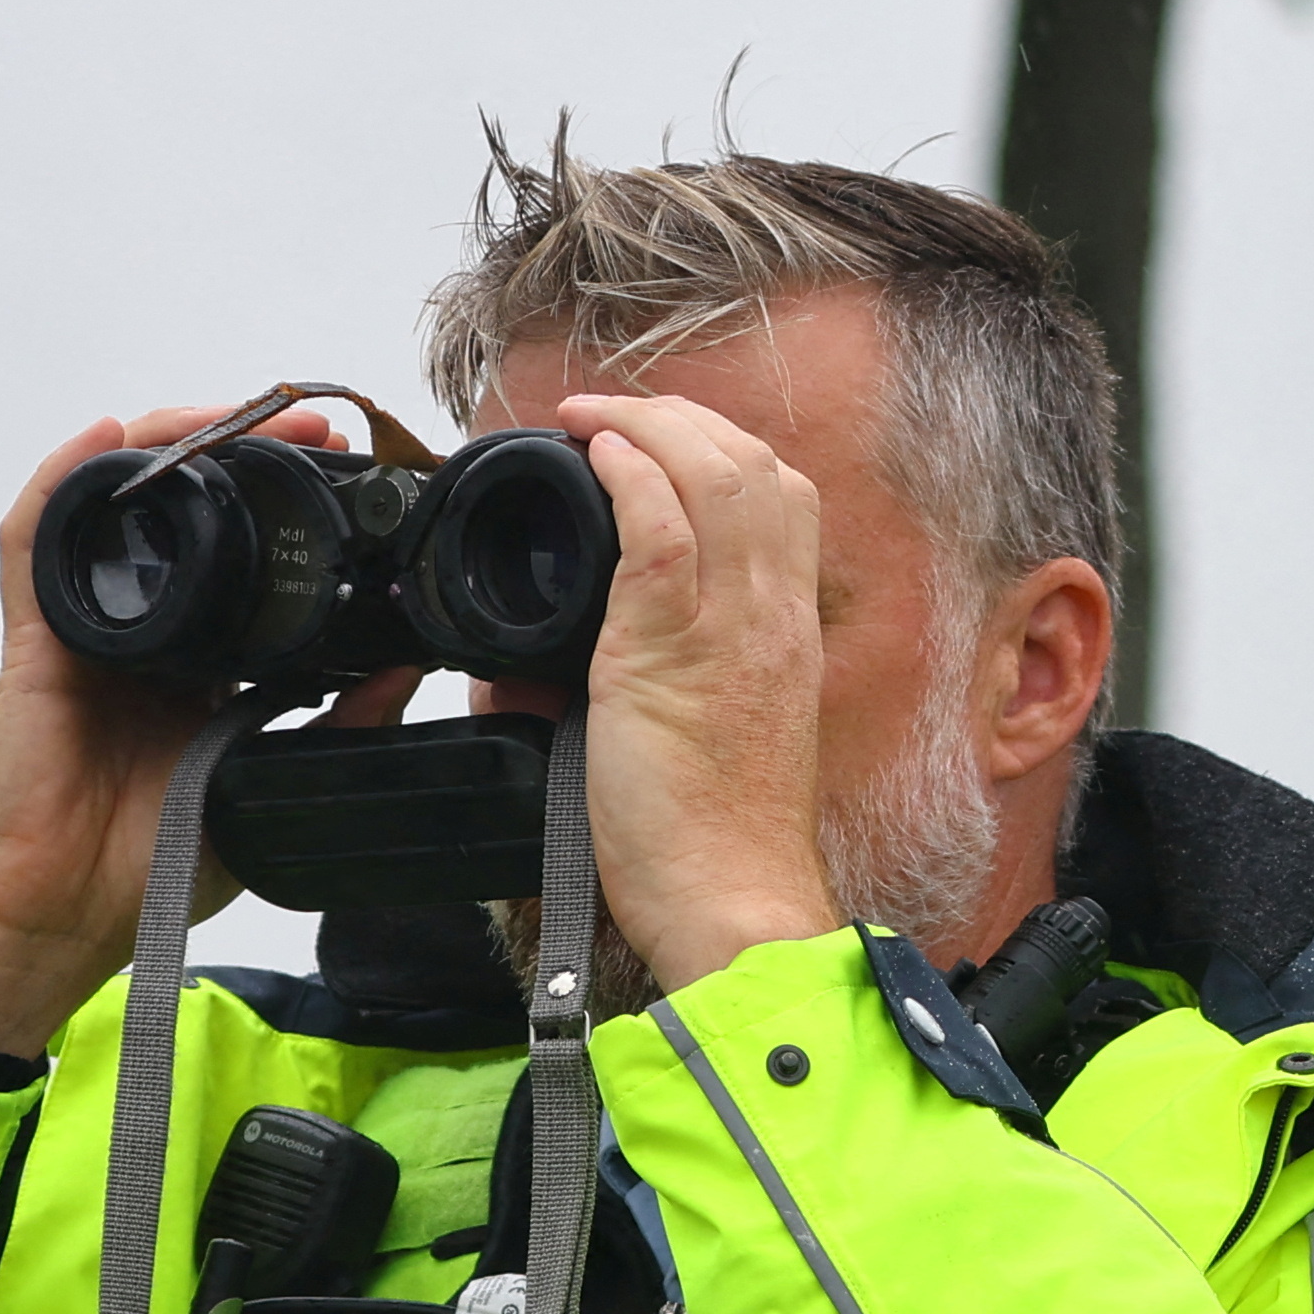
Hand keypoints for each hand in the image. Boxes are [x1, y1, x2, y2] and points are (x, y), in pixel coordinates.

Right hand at [0, 404, 416, 1063]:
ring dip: (167, 445)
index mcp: (202, 660)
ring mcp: (87, 626)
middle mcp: (146, 630)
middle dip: (241, 452)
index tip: (350, 467)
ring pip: (115, 502)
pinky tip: (106, 438)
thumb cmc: (152, 863)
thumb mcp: (270, 788)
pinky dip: (65, 479)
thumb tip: (408, 669)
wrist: (62, 914)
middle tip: (311, 427)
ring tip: (224, 416)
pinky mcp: (36, 636)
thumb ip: (338, 729)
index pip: (245, 553)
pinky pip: (37, 538)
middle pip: (183, 508)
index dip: (290, 501)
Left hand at [551, 390, 841, 991]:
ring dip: (646, 425)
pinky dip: (629, 475)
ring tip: (590, 421)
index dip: (718, 446)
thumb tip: (525, 661)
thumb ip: (638, 678)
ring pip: (718, 473)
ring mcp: (732, 627)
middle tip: (609, 414)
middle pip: (758, 463)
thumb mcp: (695, 733)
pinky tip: (594, 458)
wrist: (732, 899)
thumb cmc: (716, 835)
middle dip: (678, 415)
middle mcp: (775, 614)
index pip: (784, 494)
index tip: (655, 439)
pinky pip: (663, 530)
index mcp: (789, 628)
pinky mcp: (674, 651)